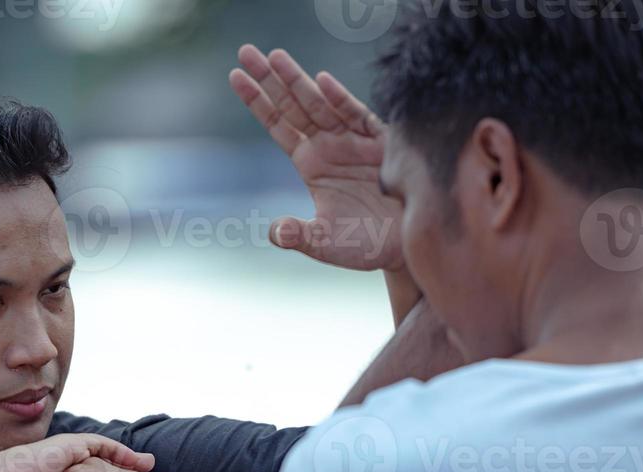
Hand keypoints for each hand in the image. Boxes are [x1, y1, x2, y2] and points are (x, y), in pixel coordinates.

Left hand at [229, 45, 408, 275]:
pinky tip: (322, 81)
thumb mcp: (325, 243)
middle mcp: (330, 146)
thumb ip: (299, 235)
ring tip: (275, 56)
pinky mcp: (382, 144)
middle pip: (293, 106)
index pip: (278, 125)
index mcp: (312, 163)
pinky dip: (340, 100)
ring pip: (320, 104)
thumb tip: (275, 232)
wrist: (408, 248)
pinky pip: (357, 117)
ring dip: (298, 81)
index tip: (235, 75)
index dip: (257, 101)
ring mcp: (355, 141)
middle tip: (246, 51)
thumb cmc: (364, 244)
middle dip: (270, 79)